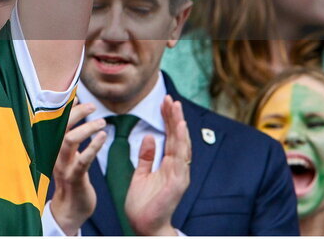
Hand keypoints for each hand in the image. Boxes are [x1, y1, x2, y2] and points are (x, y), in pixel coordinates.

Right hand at [50, 103, 107, 234]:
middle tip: (92, 106)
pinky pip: (83, 160)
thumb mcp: (68, 156)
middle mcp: (55, 153)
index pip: (55, 121)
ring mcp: (63, 165)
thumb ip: (70, 136)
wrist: (69, 209)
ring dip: (86, 128)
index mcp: (53, 147)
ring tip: (102, 122)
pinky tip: (103, 137)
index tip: (76, 96)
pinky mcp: (74, 177)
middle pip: (59, 126)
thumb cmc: (72, 179)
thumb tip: (76, 113)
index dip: (65, 107)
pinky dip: (93, 146)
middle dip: (75, 113)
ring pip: (69, 140)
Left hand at [125, 97, 189, 235]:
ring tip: (175, 107)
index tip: (164, 102)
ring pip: (181, 144)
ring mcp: (180, 174)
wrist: (144, 226)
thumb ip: (146, 157)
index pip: (170, 137)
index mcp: (168, 165)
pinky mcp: (178, 181)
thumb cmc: (143, 204)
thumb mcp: (142, 175)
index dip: (168, 119)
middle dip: (174, 117)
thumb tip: (149, 137)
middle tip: (170, 98)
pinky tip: (179, 128)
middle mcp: (177, 168)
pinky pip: (181, 158)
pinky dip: (181, 142)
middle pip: (177, 137)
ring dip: (178, 125)